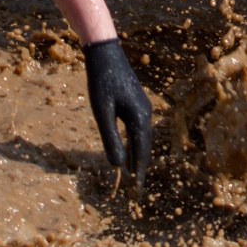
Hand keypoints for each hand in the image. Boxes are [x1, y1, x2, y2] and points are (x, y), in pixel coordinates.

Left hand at [82, 38, 151, 186]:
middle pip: (144, 148)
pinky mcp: (136, 104)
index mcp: (139, 118)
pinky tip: (128, 152)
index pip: (141, 154)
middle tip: (134, 191)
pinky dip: (134, 145)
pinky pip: (138, 131)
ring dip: (137, 158)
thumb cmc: (101, 81)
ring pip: (142, 140)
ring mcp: (142, 109)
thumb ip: (110, 139)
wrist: (105, 53)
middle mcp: (146, 115)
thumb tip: (117, 166)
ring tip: (132, 177)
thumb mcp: (102, 112)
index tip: (136, 193)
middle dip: (139, 170)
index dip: (138, 175)